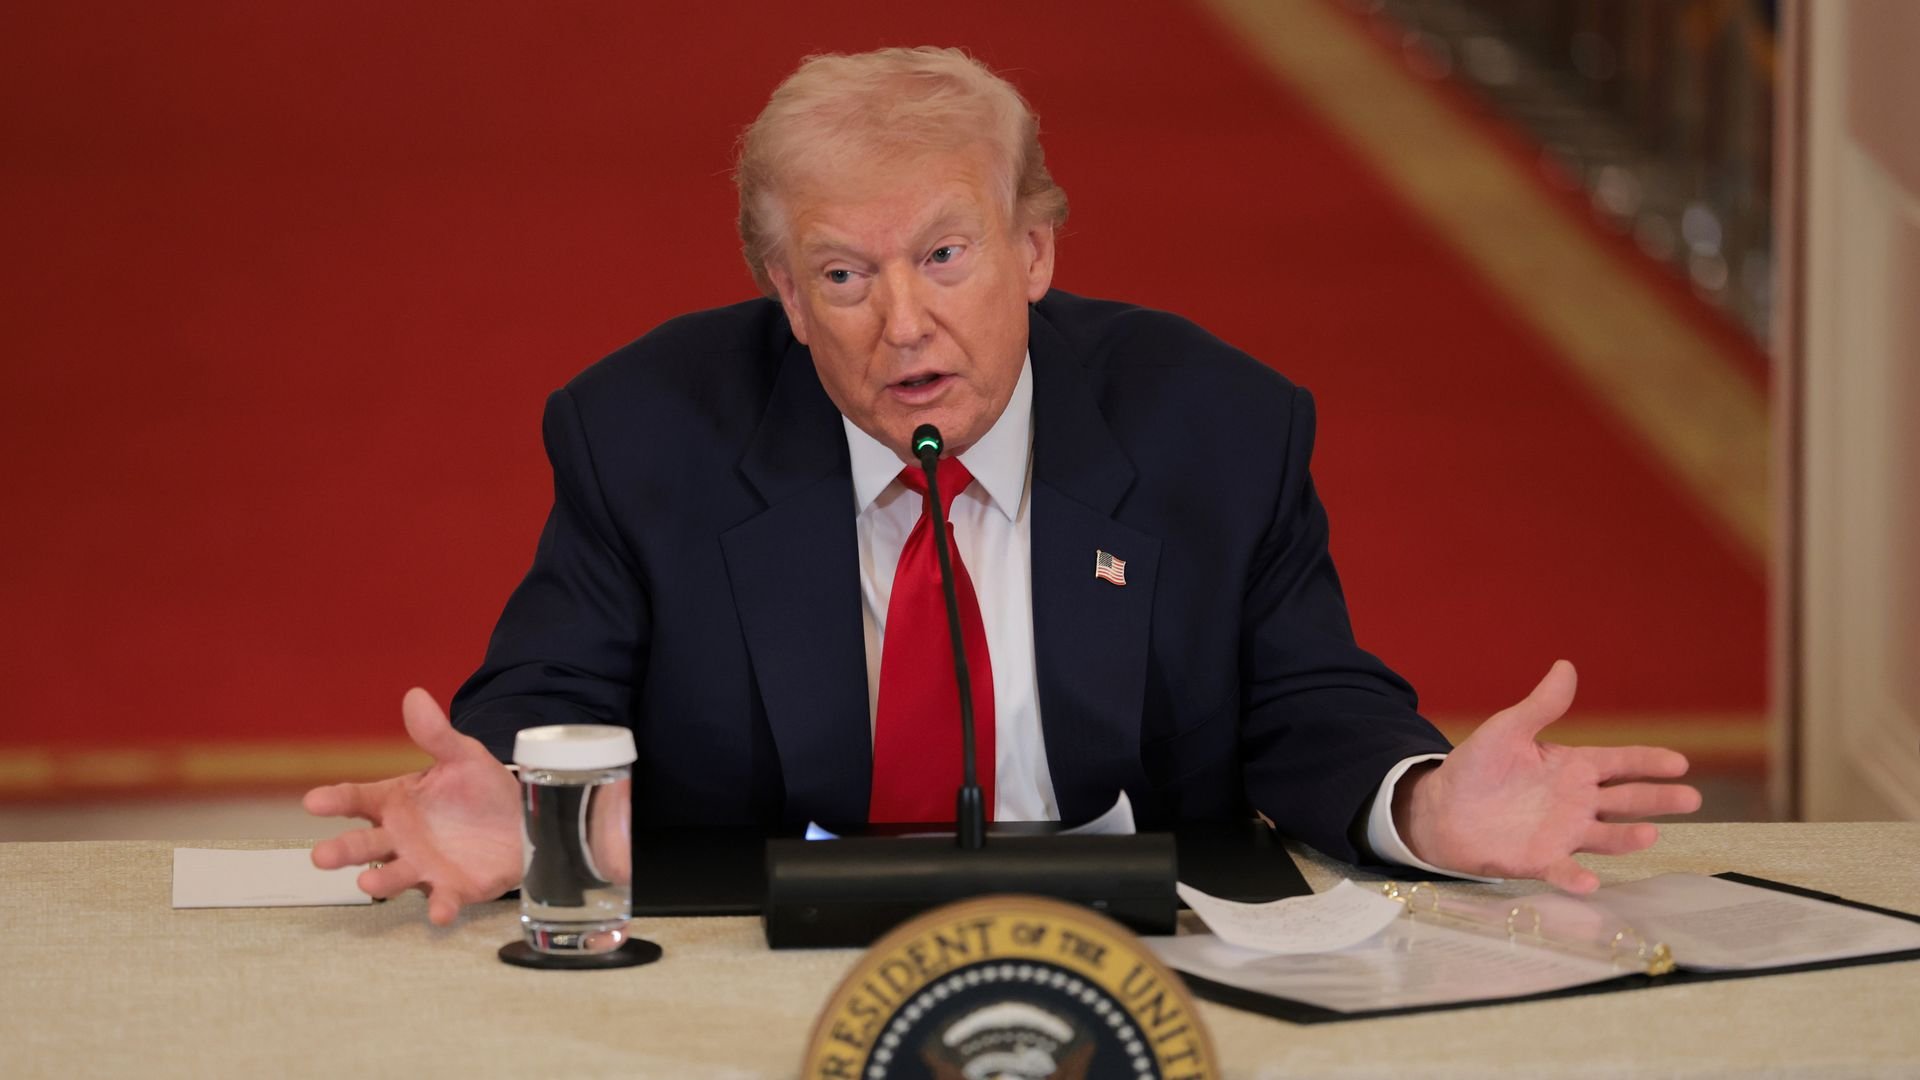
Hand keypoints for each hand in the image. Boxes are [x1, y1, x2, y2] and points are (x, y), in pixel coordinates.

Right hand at [306, 688, 521, 923]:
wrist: (521, 821)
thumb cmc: (480, 790)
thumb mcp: (461, 756)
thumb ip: (436, 734)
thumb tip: (415, 696)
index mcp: (396, 802)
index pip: (357, 799)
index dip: (335, 800)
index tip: (313, 801)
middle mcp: (400, 838)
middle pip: (364, 844)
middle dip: (343, 850)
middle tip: (320, 856)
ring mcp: (423, 866)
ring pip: (394, 875)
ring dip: (381, 880)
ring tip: (367, 882)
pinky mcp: (452, 888)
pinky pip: (442, 900)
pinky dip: (440, 908)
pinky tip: (439, 913)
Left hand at [1395, 660, 1701, 892]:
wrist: (1441, 808)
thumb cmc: (1477, 767)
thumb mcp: (1508, 729)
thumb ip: (1541, 706)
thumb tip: (1566, 666)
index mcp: (1573, 768)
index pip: (1620, 763)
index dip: (1649, 762)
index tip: (1680, 763)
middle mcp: (1577, 802)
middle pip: (1626, 800)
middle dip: (1658, 800)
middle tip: (1691, 799)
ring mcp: (1562, 833)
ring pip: (1605, 836)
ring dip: (1626, 837)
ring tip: (1649, 834)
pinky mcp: (1539, 860)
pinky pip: (1562, 870)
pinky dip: (1576, 876)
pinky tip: (1590, 881)